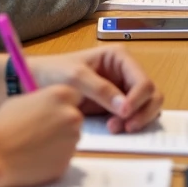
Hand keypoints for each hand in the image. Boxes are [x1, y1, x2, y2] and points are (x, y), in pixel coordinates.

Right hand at [0, 86, 82, 186]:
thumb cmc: (3, 125)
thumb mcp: (21, 101)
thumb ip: (41, 101)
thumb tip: (47, 107)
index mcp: (60, 96)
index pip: (74, 95)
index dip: (63, 103)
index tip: (53, 109)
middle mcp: (72, 116)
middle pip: (74, 117)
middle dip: (62, 122)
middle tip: (41, 128)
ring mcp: (72, 141)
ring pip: (70, 138)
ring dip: (59, 140)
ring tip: (35, 144)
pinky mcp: (67, 162)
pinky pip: (64, 156)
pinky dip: (54, 156)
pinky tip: (35, 156)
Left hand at [31, 45, 163, 132]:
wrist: (36, 83)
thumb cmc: (54, 73)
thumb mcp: (75, 77)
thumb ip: (100, 90)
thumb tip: (125, 107)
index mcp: (119, 58)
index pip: (143, 81)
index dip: (138, 99)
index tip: (124, 114)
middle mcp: (125, 72)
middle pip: (151, 95)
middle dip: (142, 112)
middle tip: (124, 126)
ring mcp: (123, 89)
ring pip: (147, 107)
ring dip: (138, 120)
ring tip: (115, 128)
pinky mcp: (117, 106)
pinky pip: (134, 116)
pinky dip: (130, 124)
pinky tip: (113, 128)